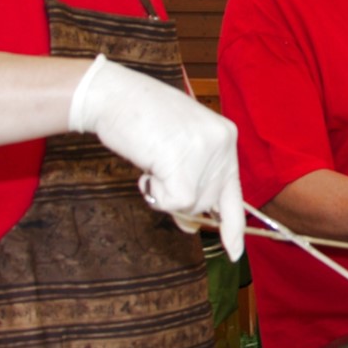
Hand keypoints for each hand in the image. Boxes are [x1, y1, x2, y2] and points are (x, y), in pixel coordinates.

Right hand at [69, 55, 244, 258]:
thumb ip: (190, 181)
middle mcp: (223, 143)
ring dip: (164, 192)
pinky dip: (156, 194)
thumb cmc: (139, 117)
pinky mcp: (185, 163)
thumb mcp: (176, 147)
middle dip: (178, 197)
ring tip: (152, 159)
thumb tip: (190, 226)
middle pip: (206, 203)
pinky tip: (147, 168)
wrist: (113, 94)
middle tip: (157, 168)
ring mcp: (207, 152)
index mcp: (225, 136)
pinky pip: (175, 202)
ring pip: (190, 205)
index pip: (233, 191)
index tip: (234, 253)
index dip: (233, 226)